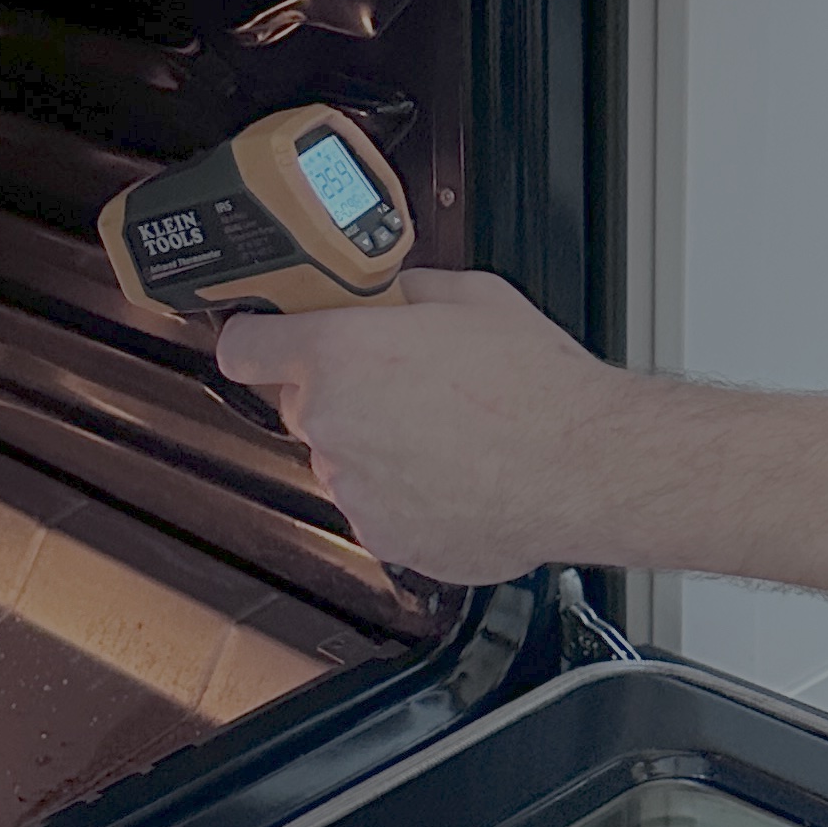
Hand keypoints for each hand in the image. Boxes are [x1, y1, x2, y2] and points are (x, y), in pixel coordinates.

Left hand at [216, 269, 625, 584]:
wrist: (583, 466)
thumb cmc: (537, 388)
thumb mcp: (470, 297)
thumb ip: (406, 291)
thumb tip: (393, 293)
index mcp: (340, 353)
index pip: (245, 347)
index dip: (257, 340)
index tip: (264, 342)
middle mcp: (333, 423)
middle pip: (302, 405)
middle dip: (341, 395)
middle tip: (404, 387)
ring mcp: (353, 486)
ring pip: (341, 460)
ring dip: (375, 448)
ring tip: (445, 436)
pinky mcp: (382, 535)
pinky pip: (375, 508)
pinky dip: (403, 496)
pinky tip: (454, 475)